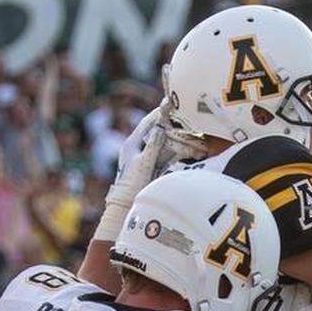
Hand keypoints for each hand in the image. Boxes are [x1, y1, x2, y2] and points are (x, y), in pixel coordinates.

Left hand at [100, 106, 175, 241]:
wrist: (126, 207)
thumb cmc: (132, 186)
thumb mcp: (144, 164)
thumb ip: (153, 145)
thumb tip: (160, 126)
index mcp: (131, 144)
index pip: (147, 123)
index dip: (159, 113)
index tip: (170, 103)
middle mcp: (137, 149)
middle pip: (155, 132)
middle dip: (168, 124)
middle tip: (182, 115)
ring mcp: (143, 159)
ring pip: (160, 143)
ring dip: (173, 137)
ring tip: (186, 129)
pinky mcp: (149, 169)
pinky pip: (162, 155)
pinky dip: (172, 151)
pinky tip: (182, 148)